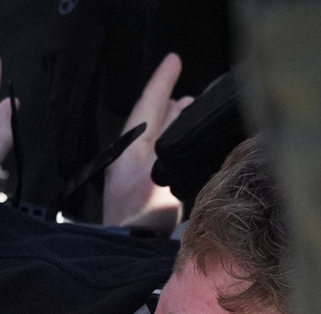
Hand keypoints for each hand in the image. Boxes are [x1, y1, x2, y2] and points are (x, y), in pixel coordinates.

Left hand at [103, 53, 192, 229]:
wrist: (129, 248)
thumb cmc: (144, 209)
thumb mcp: (160, 169)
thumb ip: (173, 140)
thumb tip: (184, 109)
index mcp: (130, 145)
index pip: (148, 103)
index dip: (162, 80)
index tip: (174, 59)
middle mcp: (130, 155)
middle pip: (153, 119)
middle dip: (170, 102)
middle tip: (192, 91)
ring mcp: (136, 173)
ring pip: (158, 137)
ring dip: (174, 122)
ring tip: (191, 109)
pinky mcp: (144, 191)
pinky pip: (162, 155)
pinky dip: (175, 144)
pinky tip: (185, 146)